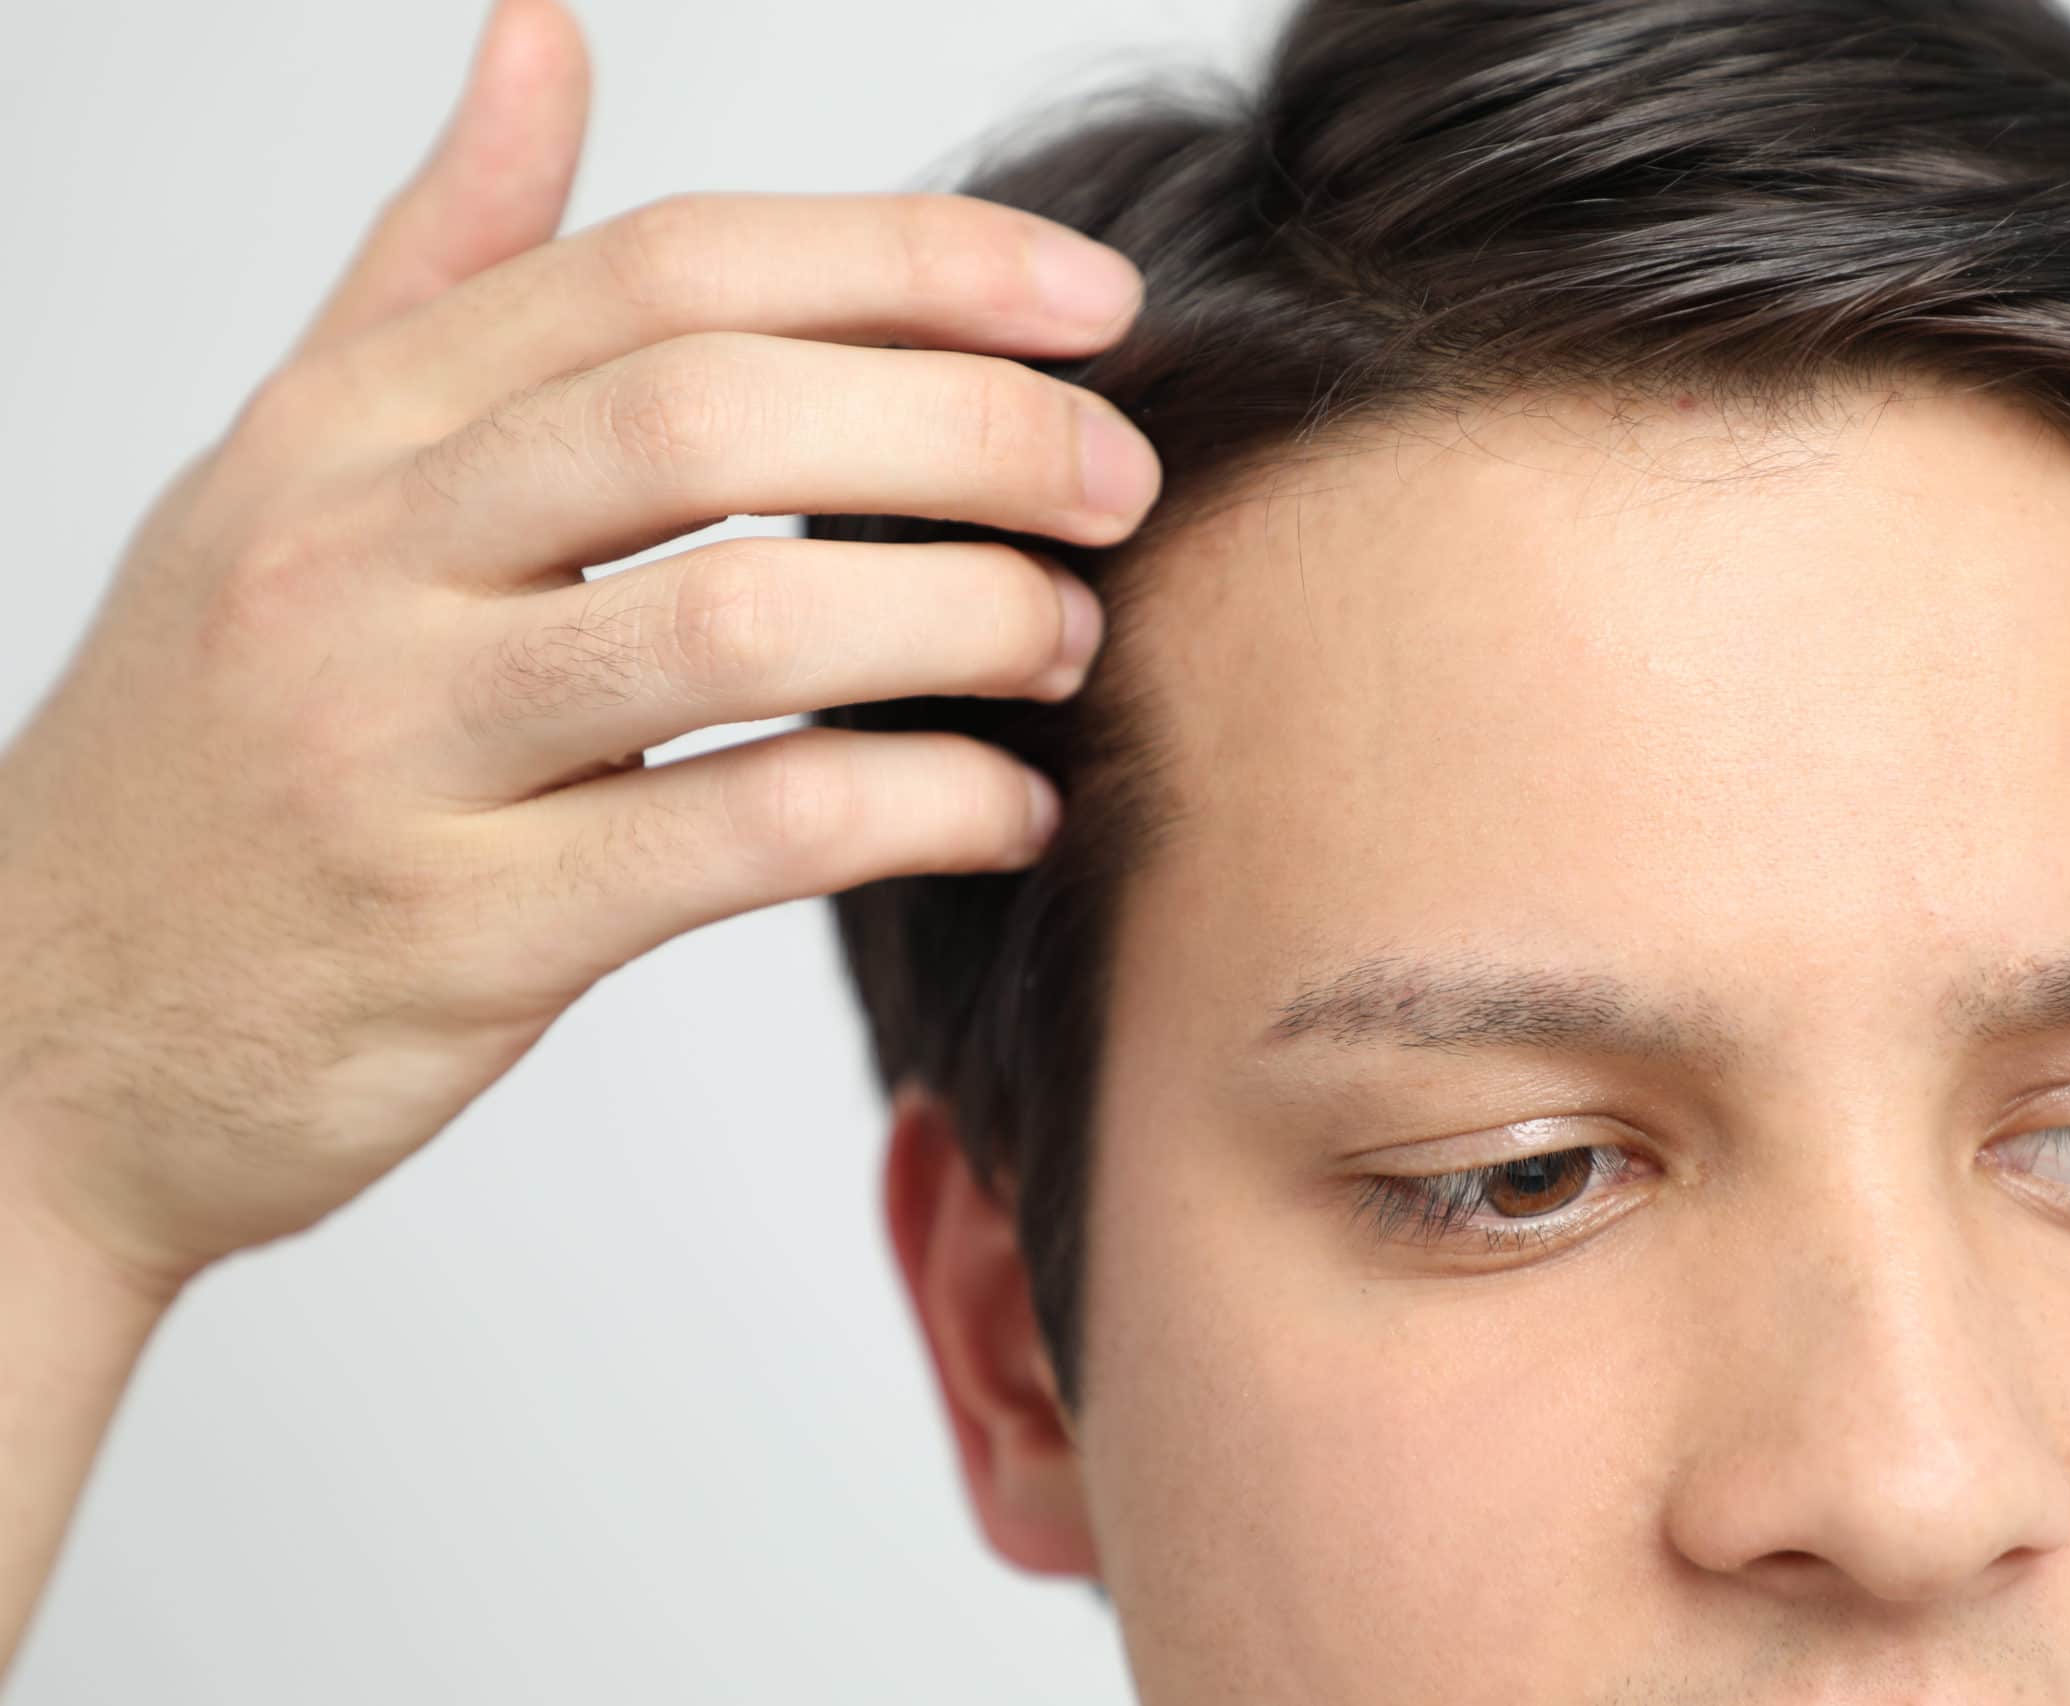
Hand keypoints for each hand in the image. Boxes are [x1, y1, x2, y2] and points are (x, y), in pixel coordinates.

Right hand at [0, 0, 1157, 1291]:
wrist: (38, 1040)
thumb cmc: (206, 750)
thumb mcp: (285, 476)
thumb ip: (436, 264)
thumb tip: (544, 37)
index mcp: (345, 429)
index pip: (664, 273)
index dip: (904, 261)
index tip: (1084, 300)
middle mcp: (357, 559)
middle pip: (711, 412)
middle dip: (960, 426)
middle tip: (1116, 478)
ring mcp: (399, 749)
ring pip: (737, 619)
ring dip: (956, 614)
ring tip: (1063, 638)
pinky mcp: (459, 936)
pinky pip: (733, 837)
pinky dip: (909, 807)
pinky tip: (1002, 808)